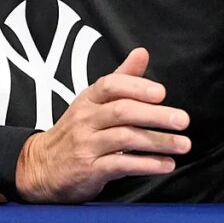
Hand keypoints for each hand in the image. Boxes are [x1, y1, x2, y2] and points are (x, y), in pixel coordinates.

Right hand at [15, 47, 190, 202]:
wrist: (41, 167)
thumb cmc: (76, 131)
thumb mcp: (93, 102)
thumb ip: (122, 79)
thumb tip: (141, 52)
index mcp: (88, 99)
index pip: (110, 86)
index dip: (136, 87)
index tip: (161, 92)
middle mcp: (86, 120)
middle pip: (121, 112)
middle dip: (155, 116)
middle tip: (182, 119)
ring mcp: (86, 145)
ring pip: (124, 139)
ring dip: (157, 142)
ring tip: (182, 145)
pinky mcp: (89, 170)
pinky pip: (120, 165)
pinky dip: (146, 165)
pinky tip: (166, 164)